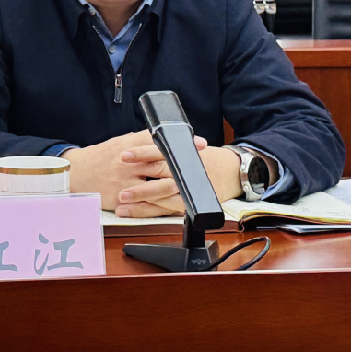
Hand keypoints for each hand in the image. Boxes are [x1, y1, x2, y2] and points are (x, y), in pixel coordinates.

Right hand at [63, 131, 241, 216]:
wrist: (77, 173)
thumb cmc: (101, 156)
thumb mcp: (120, 141)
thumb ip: (141, 139)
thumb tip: (164, 135)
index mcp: (129, 145)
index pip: (159, 141)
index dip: (180, 143)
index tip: (199, 143)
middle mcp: (128, 162)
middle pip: (161, 163)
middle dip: (183, 166)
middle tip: (201, 168)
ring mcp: (125, 181)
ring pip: (156, 186)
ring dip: (176, 187)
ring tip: (193, 188)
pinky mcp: (121, 198)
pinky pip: (145, 204)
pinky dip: (161, 205)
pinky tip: (175, 205)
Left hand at [115, 143, 243, 216]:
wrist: (231, 171)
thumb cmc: (206, 158)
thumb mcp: (189, 146)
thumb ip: (167, 146)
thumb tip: (144, 140)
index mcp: (182, 155)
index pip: (160, 151)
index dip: (141, 153)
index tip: (124, 154)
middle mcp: (184, 173)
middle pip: (159, 175)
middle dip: (138, 182)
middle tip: (119, 185)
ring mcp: (186, 190)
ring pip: (161, 196)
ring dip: (140, 201)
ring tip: (121, 201)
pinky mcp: (187, 204)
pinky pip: (166, 210)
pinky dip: (149, 211)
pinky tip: (133, 211)